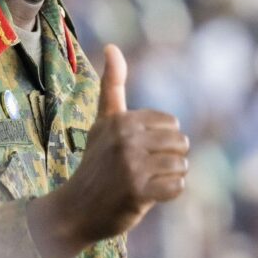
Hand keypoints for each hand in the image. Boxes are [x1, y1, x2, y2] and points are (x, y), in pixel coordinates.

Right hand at [27, 44, 188, 257]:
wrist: (75, 210)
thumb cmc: (96, 163)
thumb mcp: (102, 122)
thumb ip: (112, 86)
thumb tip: (113, 47)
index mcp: (121, 120)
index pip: (172, 124)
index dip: (161, 141)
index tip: (137, 151)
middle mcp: (126, 139)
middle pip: (181, 143)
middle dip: (169, 159)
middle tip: (144, 170)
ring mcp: (132, 166)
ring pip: (182, 165)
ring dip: (169, 177)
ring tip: (147, 182)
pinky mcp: (139, 192)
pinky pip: (178, 187)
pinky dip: (168, 194)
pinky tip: (149, 195)